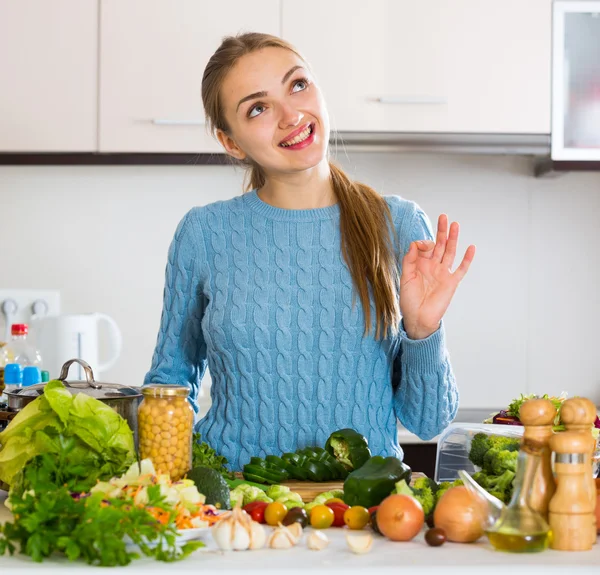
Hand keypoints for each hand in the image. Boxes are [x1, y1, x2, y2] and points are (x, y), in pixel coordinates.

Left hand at [400, 214, 475, 339]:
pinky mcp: (451, 282)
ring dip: (453, 239)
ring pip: (450, 252)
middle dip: (441, 231)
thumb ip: (409, 260)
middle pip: (439, 245)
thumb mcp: (405, 278)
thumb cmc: (409, 300)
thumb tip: (415, 244)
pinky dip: (467, 259)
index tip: (420, 245)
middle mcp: (433, 266)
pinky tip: (471, 247)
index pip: (425, 247)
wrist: (418, 318)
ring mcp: (443, 273)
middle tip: (444, 217)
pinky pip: (461, 269)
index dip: (423, 242)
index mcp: (420, 264)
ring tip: (455, 225)